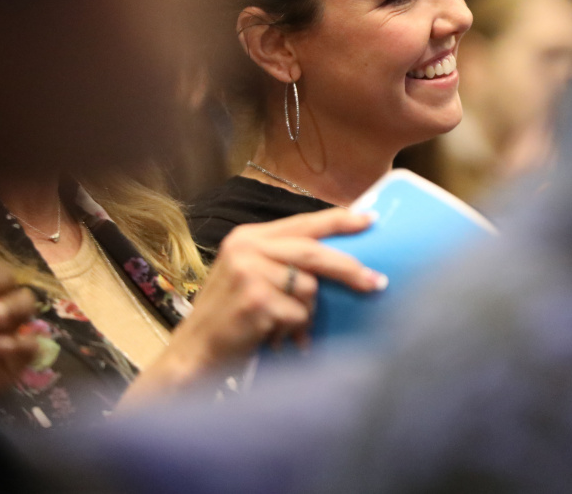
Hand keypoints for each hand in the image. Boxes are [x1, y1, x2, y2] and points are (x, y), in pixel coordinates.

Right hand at [117, 208, 386, 410]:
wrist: (194, 352)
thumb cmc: (230, 317)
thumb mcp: (250, 276)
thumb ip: (285, 262)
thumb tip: (341, 260)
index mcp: (249, 237)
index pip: (303, 222)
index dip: (340, 221)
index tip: (372, 220)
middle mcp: (247, 248)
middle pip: (313, 252)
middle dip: (350, 269)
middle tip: (377, 282)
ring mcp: (249, 273)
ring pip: (308, 288)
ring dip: (305, 313)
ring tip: (282, 325)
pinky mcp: (255, 300)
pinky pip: (298, 314)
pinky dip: (292, 330)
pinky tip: (271, 336)